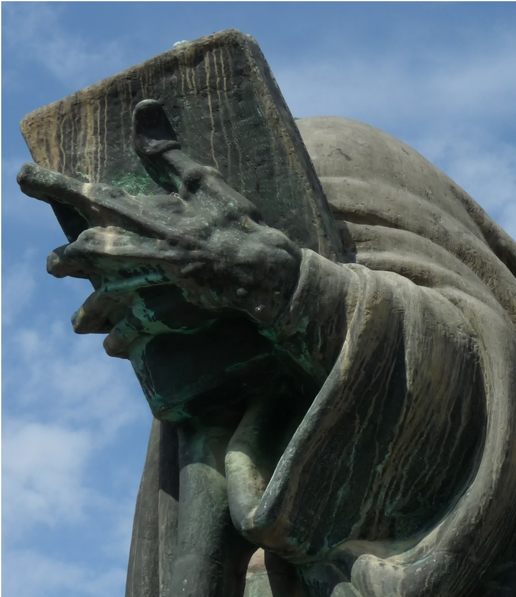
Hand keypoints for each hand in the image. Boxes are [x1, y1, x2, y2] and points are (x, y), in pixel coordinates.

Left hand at [18, 100, 300, 356]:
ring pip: (107, 296)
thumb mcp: (203, 180)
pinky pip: (136, 329)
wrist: (267, 270)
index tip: (20, 176)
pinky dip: (122, 338)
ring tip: (79, 321)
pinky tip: (113, 345)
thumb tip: (144, 108)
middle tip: (55, 265)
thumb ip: (166, 150)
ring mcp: (156, 282)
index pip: (90, 196)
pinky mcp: (172, 309)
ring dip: (89, 309)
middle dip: (67, 259)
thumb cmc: (238, 222)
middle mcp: (145, 248)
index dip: (52, 186)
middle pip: (90, 252)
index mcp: (149, 214)